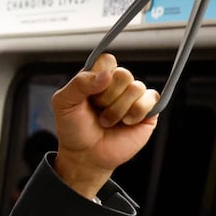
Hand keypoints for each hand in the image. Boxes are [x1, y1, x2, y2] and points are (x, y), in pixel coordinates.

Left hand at [51, 53, 159, 198]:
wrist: (85, 155)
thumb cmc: (74, 128)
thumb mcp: (64, 103)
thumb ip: (79, 83)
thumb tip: (106, 75)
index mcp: (96, 78)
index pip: (107, 60)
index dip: (99, 76)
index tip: (89, 93)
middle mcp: (117, 84)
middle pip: (123, 74)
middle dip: (106, 97)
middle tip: (98, 110)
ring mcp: (133, 97)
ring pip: (136, 87)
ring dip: (118, 109)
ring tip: (107, 121)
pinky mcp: (148, 110)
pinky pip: (151, 98)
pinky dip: (136, 112)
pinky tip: (126, 122)